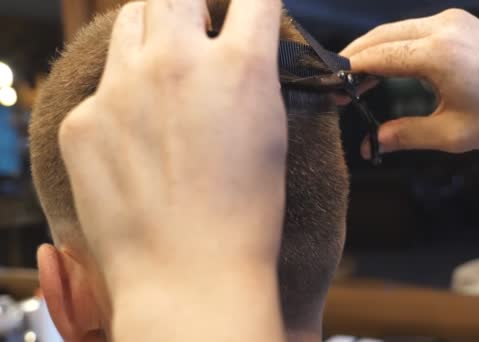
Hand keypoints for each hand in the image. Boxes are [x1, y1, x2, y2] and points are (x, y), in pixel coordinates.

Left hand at [59, 0, 284, 298]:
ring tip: (166, 70)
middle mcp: (176, 63)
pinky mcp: (83, 120)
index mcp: (239, 67)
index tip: (246, 12)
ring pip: (132, 22)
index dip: (252, 2)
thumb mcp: (269, 134)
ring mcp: (121, 88)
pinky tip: (139, 138)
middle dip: (191, 5)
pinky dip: (123, 96)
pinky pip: (104, 85)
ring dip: (154, 32)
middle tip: (197, 28)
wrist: (189, 275)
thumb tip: (237, 53)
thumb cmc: (244, 215)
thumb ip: (251, 78)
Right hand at [342, 9, 478, 156]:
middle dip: (355, 57)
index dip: (349, 71)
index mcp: (439, 53)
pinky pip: (415, 29)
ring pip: (396, 30)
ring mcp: (453, 20)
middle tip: (337, 83)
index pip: (377, 55)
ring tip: (358, 79)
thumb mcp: (453, 134)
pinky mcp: (460, 22)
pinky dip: (395, 45)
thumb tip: (372, 144)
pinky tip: (388, 66)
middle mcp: (443, 27)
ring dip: (374, 50)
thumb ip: (407, 135)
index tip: (330, 87)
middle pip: (381, 35)